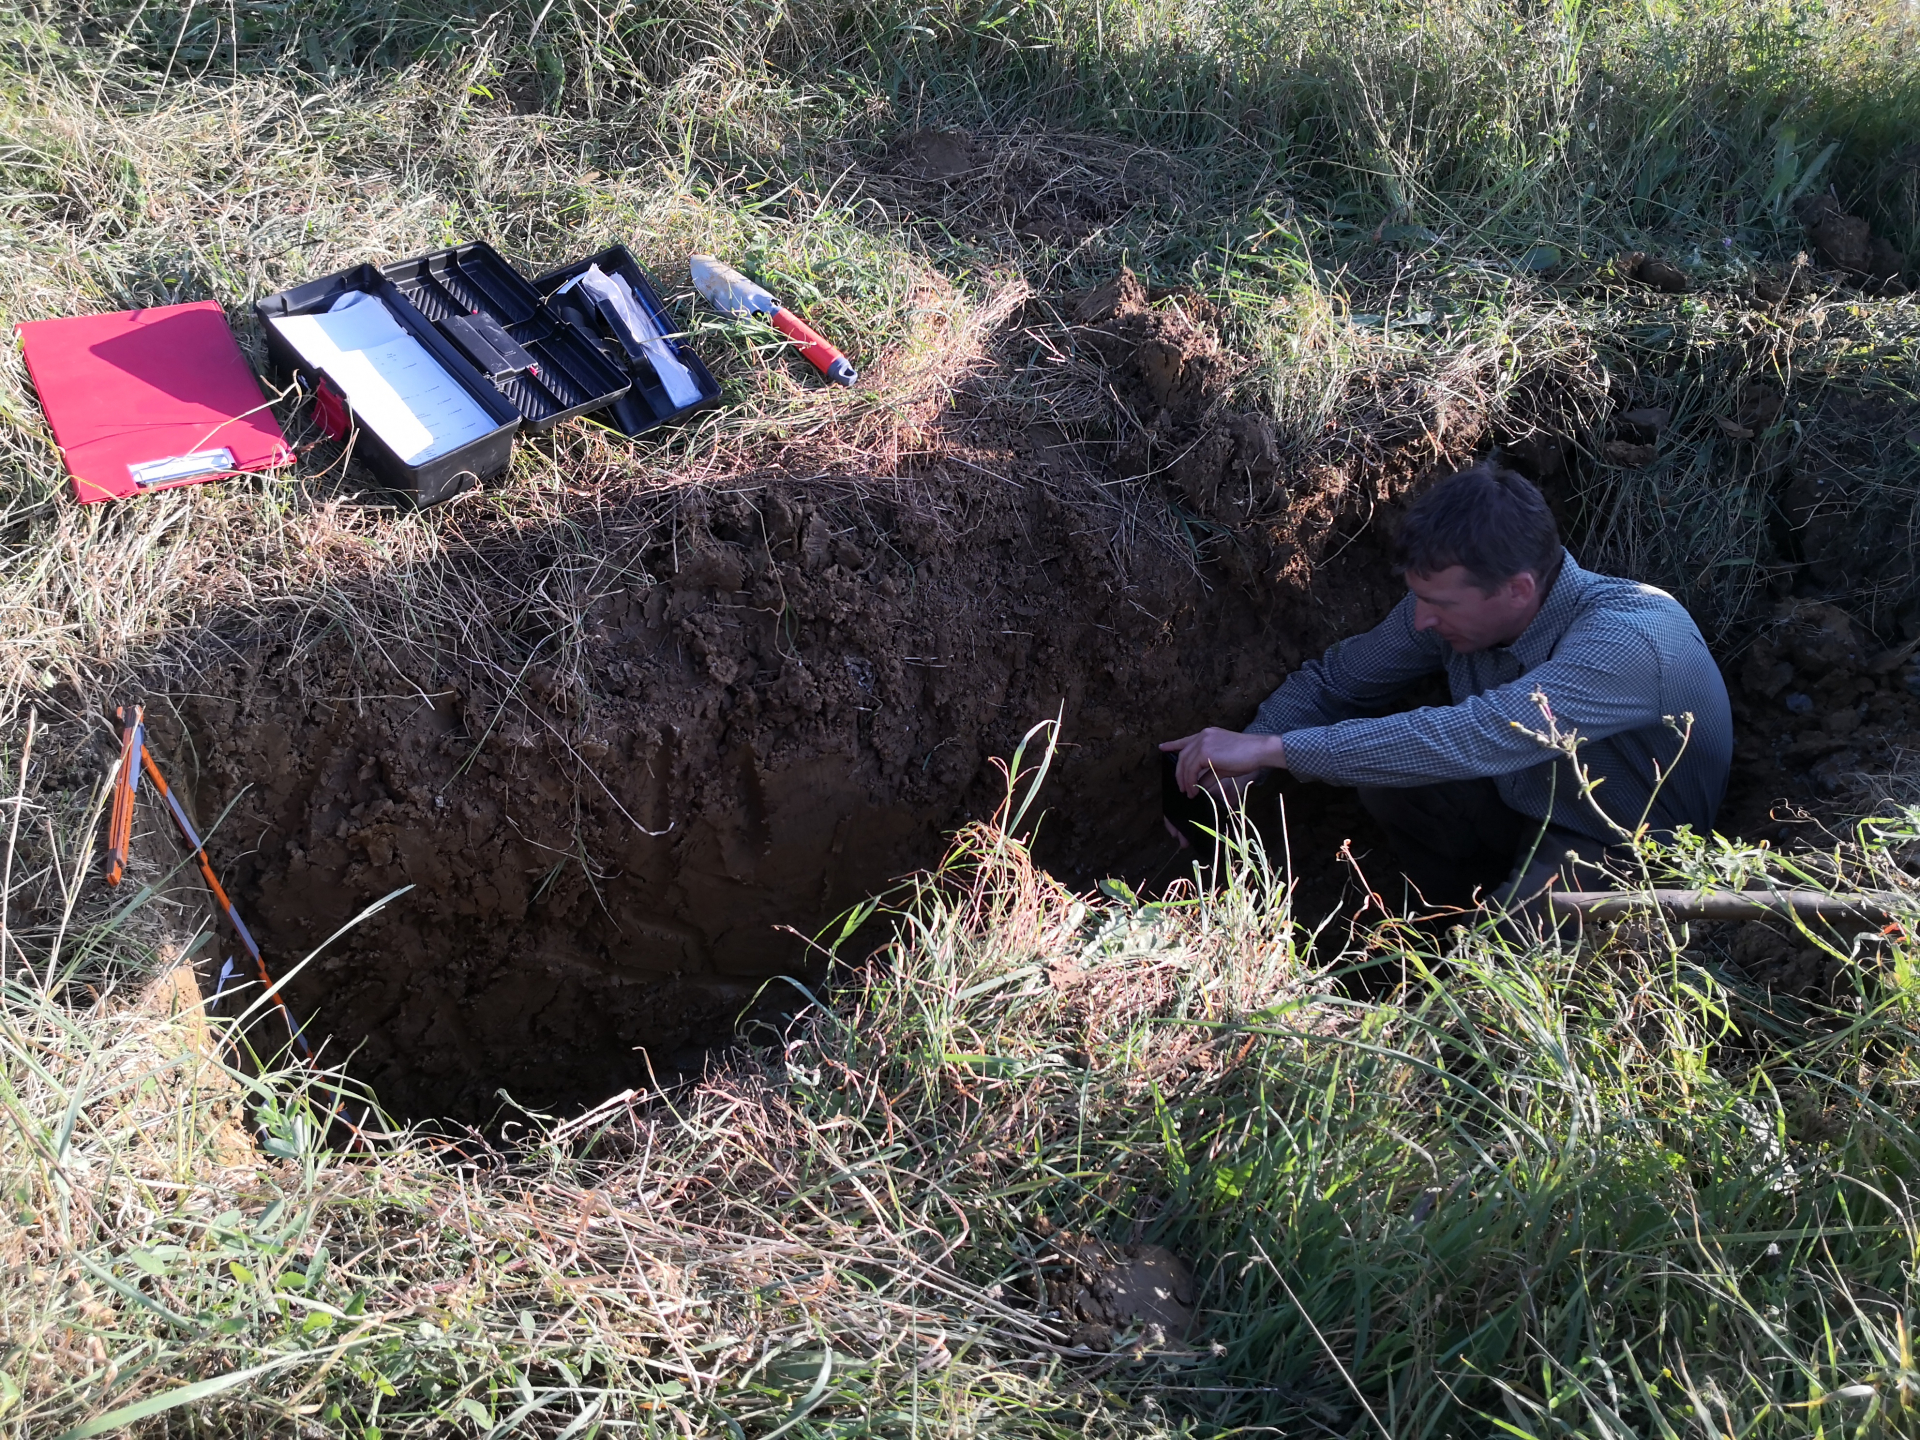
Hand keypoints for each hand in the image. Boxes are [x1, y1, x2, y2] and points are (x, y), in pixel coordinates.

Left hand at [1158, 728, 1285, 796]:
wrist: (1259, 750)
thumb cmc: (1246, 757)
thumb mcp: (1223, 765)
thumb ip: (1208, 773)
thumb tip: (1199, 786)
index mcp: (1207, 735)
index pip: (1185, 740)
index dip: (1173, 745)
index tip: (1162, 747)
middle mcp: (1203, 736)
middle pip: (1183, 756)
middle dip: (1179, 774)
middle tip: (1181, 788)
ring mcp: (1203, 741)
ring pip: (1185, 764)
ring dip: (1185, 781)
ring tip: (1188, 793)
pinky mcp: (1205, 751)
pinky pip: (1191, 769)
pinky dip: (1190, 782)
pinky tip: (1193, 791)